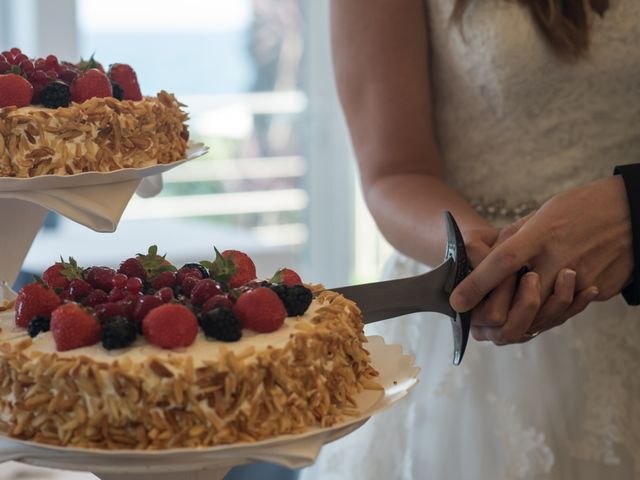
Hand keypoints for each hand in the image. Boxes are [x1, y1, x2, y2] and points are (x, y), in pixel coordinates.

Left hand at [451, 176, 632, 341]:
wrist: (633, 213)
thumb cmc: (582, 207)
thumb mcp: (542, 213)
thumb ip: (515, 238)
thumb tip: (487, 262)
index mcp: (541, 235)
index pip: (502, 263)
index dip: (477, 284)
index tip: (457, 301)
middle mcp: (561, 259)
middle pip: (523, 299)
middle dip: (502, 309)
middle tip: (487, 312)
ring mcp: (583, 278)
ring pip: (545, 313)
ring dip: (528, 312)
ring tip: (522, 301)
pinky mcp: (599, 289)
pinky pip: (568, 309)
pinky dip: (554, 306)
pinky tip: (551, 294)